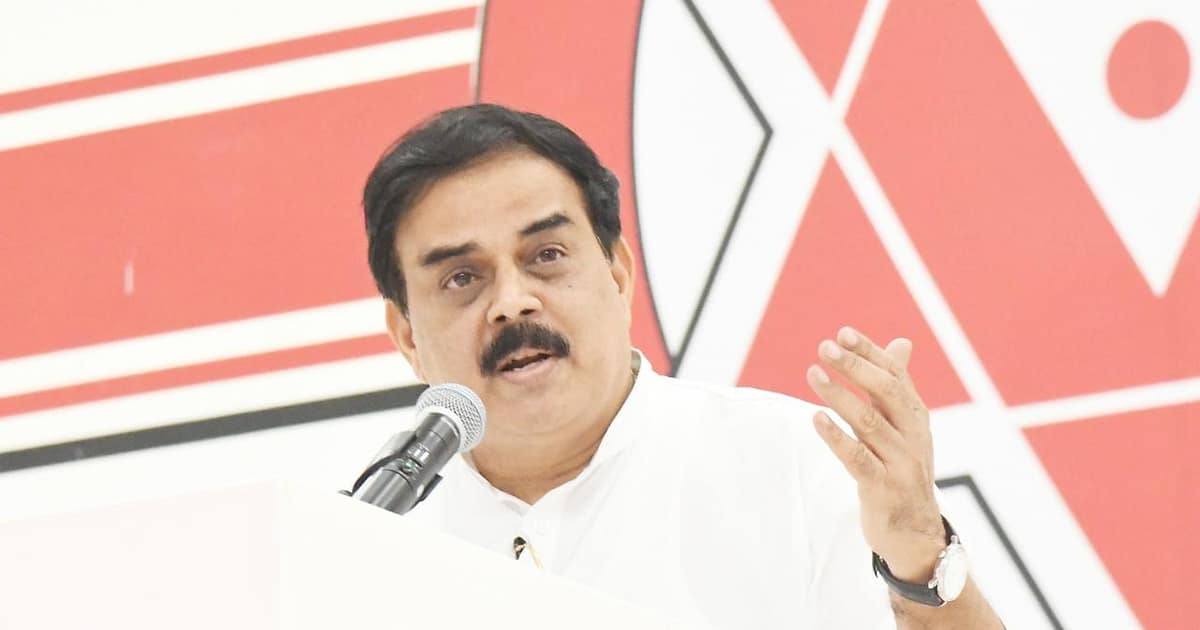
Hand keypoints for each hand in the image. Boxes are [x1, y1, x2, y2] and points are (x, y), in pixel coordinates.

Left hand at [806, 326, 944, 580]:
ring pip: (869, 423)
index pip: (895, 375)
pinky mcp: (884, 489)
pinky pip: (858, 459)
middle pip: (886, 393)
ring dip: (838, 396)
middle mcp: (913, 435)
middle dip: (856, 368)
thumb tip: (901, 342)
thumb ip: (896, 386)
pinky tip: (816, 419)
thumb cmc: (903, 469)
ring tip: (812, 374)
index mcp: (916, 415)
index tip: (843, 333)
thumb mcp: (905, 426)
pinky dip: (837, 438)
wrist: (916, 531)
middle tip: (825, 347)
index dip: (870, 353)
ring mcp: (901, 462)